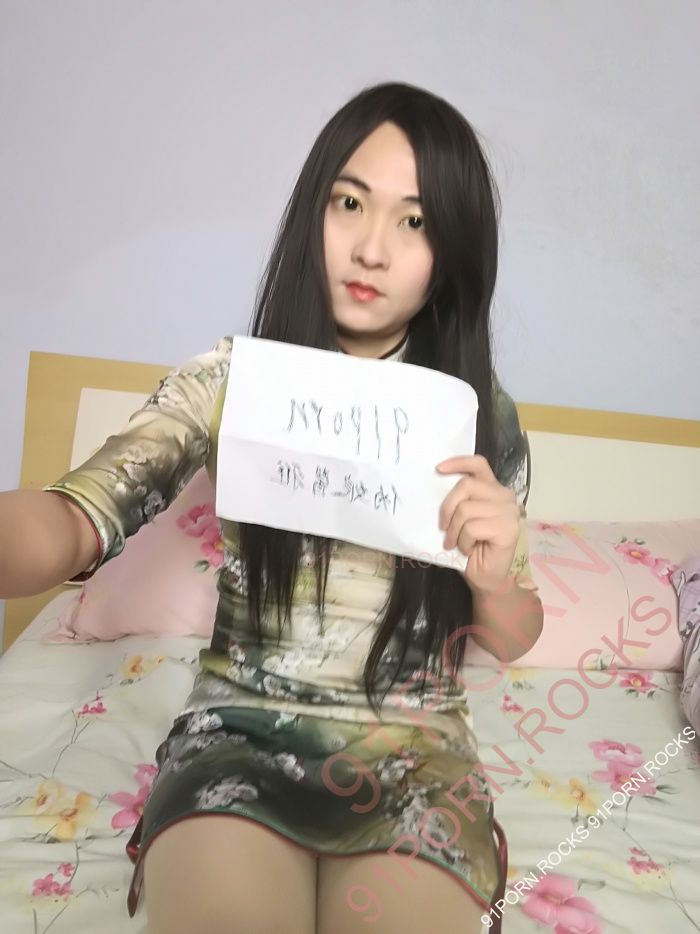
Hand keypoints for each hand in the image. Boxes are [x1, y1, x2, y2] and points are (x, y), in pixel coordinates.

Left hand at [436, 454, 519, 593]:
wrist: (486, 578)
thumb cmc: (472, 548)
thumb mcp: (461, 519)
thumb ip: (458, 501)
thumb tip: (436, 487)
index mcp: (493, 490)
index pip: (478, 464)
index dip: (459, 462)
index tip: (439, 469)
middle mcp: (505, 496)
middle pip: (466, 485)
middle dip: (447, 508)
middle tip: (444, 528)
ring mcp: (509, 512)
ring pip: (466, 509)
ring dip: (455, 530)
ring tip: (456, 543)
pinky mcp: (508, 529)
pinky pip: (472, 527)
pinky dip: (464, 542)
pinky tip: (468, 549)